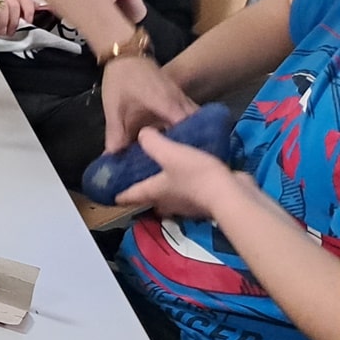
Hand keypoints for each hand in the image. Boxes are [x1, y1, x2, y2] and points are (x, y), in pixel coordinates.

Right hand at [0, 0, 36, 37]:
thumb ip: (26, 1)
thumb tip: (38, 7)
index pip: (26, 0)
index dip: (29, 13)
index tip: (28, 21)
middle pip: (14, 8)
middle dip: (14, 22)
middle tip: (12, 31)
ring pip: (4, 11)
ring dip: (4, 24)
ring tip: (2, 31)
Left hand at [102, 55, 196, 152]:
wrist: (126, 54)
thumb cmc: (121, 79)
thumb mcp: (114, 107)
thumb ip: (115, 132)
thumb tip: (113, 156)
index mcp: (166, 103)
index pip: (186, 126)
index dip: (187, 143)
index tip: (182, 161)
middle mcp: (180, 100)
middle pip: (196, 124)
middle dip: (192, 143)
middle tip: (183, 163)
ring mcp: (181, 97)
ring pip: (195, 119)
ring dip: (191, 134)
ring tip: (181, 156)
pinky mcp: (179, 97)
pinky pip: (189, 114)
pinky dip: (187, 126)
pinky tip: (176, 141)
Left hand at [116, 129, 243, 218]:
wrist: (231, 194)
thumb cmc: (195, 175)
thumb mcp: (169, 152)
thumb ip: (152, 142)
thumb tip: (143, 134)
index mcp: (152, 193)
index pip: (128, 196)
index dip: (116, 194)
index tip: (108, 191)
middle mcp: (166, 203)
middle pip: (149, 198)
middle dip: (143, 187)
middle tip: (138, 174)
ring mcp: (186, 205)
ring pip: (170, 195)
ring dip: (166, 185)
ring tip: (164, 169)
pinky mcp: (204, 201)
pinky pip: (189, 191)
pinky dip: (186, 183)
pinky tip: (190, 171)